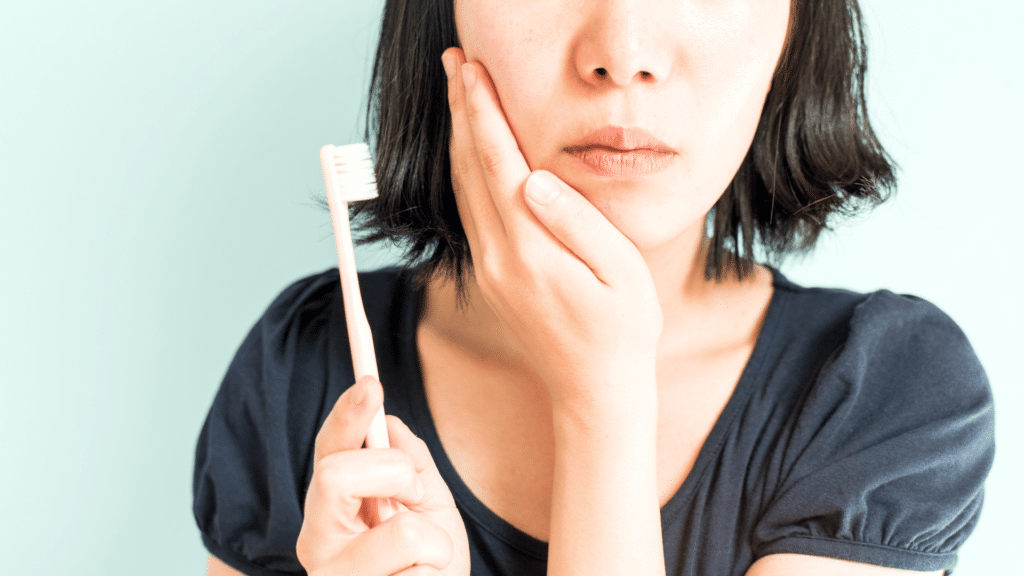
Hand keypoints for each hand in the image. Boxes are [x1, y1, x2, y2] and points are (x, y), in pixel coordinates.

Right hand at [296, 375, 470, 575]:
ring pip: (402, 535)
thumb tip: (388, 421)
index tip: (370, 382)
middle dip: (394, 472)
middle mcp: (318, 544)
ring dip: (436, 546)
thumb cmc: (429, 567)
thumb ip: (412, 467)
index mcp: (332, 512)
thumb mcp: (430, 511)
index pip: (328, 453)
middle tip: (415, 497)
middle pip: (334, 475)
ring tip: (428, 567)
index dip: (345, 415)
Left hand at [442, 47, 662, 412]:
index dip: (482, 112)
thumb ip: (578, 223)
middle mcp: (497, 259)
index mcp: (529, 251)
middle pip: (469, 170)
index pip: (497, 164)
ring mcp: (489, 270)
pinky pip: (469, 212)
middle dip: (461, 112)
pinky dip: (464, 171)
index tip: (472, 70)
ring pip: (462, 190)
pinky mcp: (491, 278)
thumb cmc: (621, 331)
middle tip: (456, 64)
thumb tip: (536, 179)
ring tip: (459, 95)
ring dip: (458, 138)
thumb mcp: (620, 274)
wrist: (593, 390)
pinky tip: (470, 152)